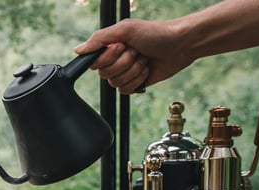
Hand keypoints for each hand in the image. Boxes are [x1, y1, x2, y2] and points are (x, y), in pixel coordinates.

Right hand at [75, 18, 193, 93]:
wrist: (180, 45)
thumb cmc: (156, 32)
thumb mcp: (125, 29)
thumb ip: (99, 39)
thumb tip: (78, 50)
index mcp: (109, 47)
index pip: (94, 62)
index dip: (108, 57)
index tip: (122, 46)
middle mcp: (115, 60)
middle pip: (105, 74)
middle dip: (124, 63)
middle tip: (136, 51)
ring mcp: (125, 72)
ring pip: (116, 84)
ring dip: (133, 71)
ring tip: (144, 59)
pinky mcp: (135, 83)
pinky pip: (125, 91)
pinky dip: (137, 80)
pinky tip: (146, 70)